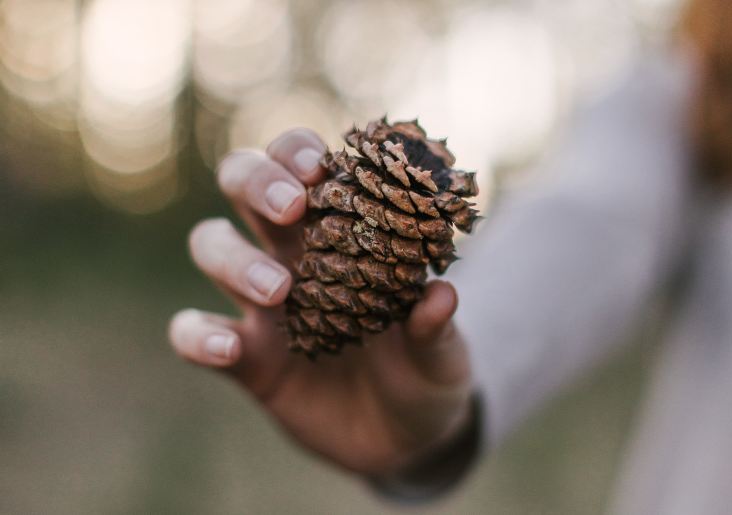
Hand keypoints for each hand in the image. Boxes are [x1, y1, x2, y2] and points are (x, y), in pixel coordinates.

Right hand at [168, 129, 472, 475]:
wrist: (400, 438)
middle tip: (291, 210)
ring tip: (280, 290)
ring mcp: (260, 306)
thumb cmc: (424, 376)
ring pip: (211, 246)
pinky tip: (231, 348)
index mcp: (342, 234)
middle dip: (256, 182)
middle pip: (243, 183)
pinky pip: (193, 333)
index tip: (319, 166)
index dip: (299, 152)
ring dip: (235, 258)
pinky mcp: (243, 359)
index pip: (305, 167)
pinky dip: (198, 335)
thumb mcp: (442, 355)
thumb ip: (437, 327)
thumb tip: (441, 295)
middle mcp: (292, 255)